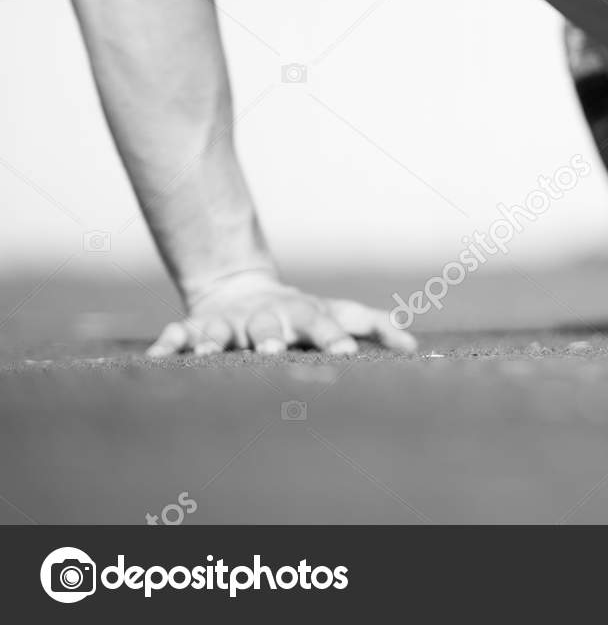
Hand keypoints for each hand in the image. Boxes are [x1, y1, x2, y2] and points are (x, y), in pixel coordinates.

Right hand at [147, 272, 417, 356]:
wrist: (242, 290)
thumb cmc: (303, 313)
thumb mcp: (339, 313)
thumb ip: (374, 326)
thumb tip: (413, 345)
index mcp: (304, 315)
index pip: (324, 322)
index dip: (334, 336)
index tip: (346, 352)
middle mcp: (267, 317)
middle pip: (270, 323)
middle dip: (271, 335)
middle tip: (273, 350)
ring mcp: (231, 322)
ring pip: (223, 329)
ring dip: (215, 340)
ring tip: (208, 353)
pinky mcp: (198, 327)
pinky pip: (179, 333)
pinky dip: (169, 342)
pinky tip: (158, 354)